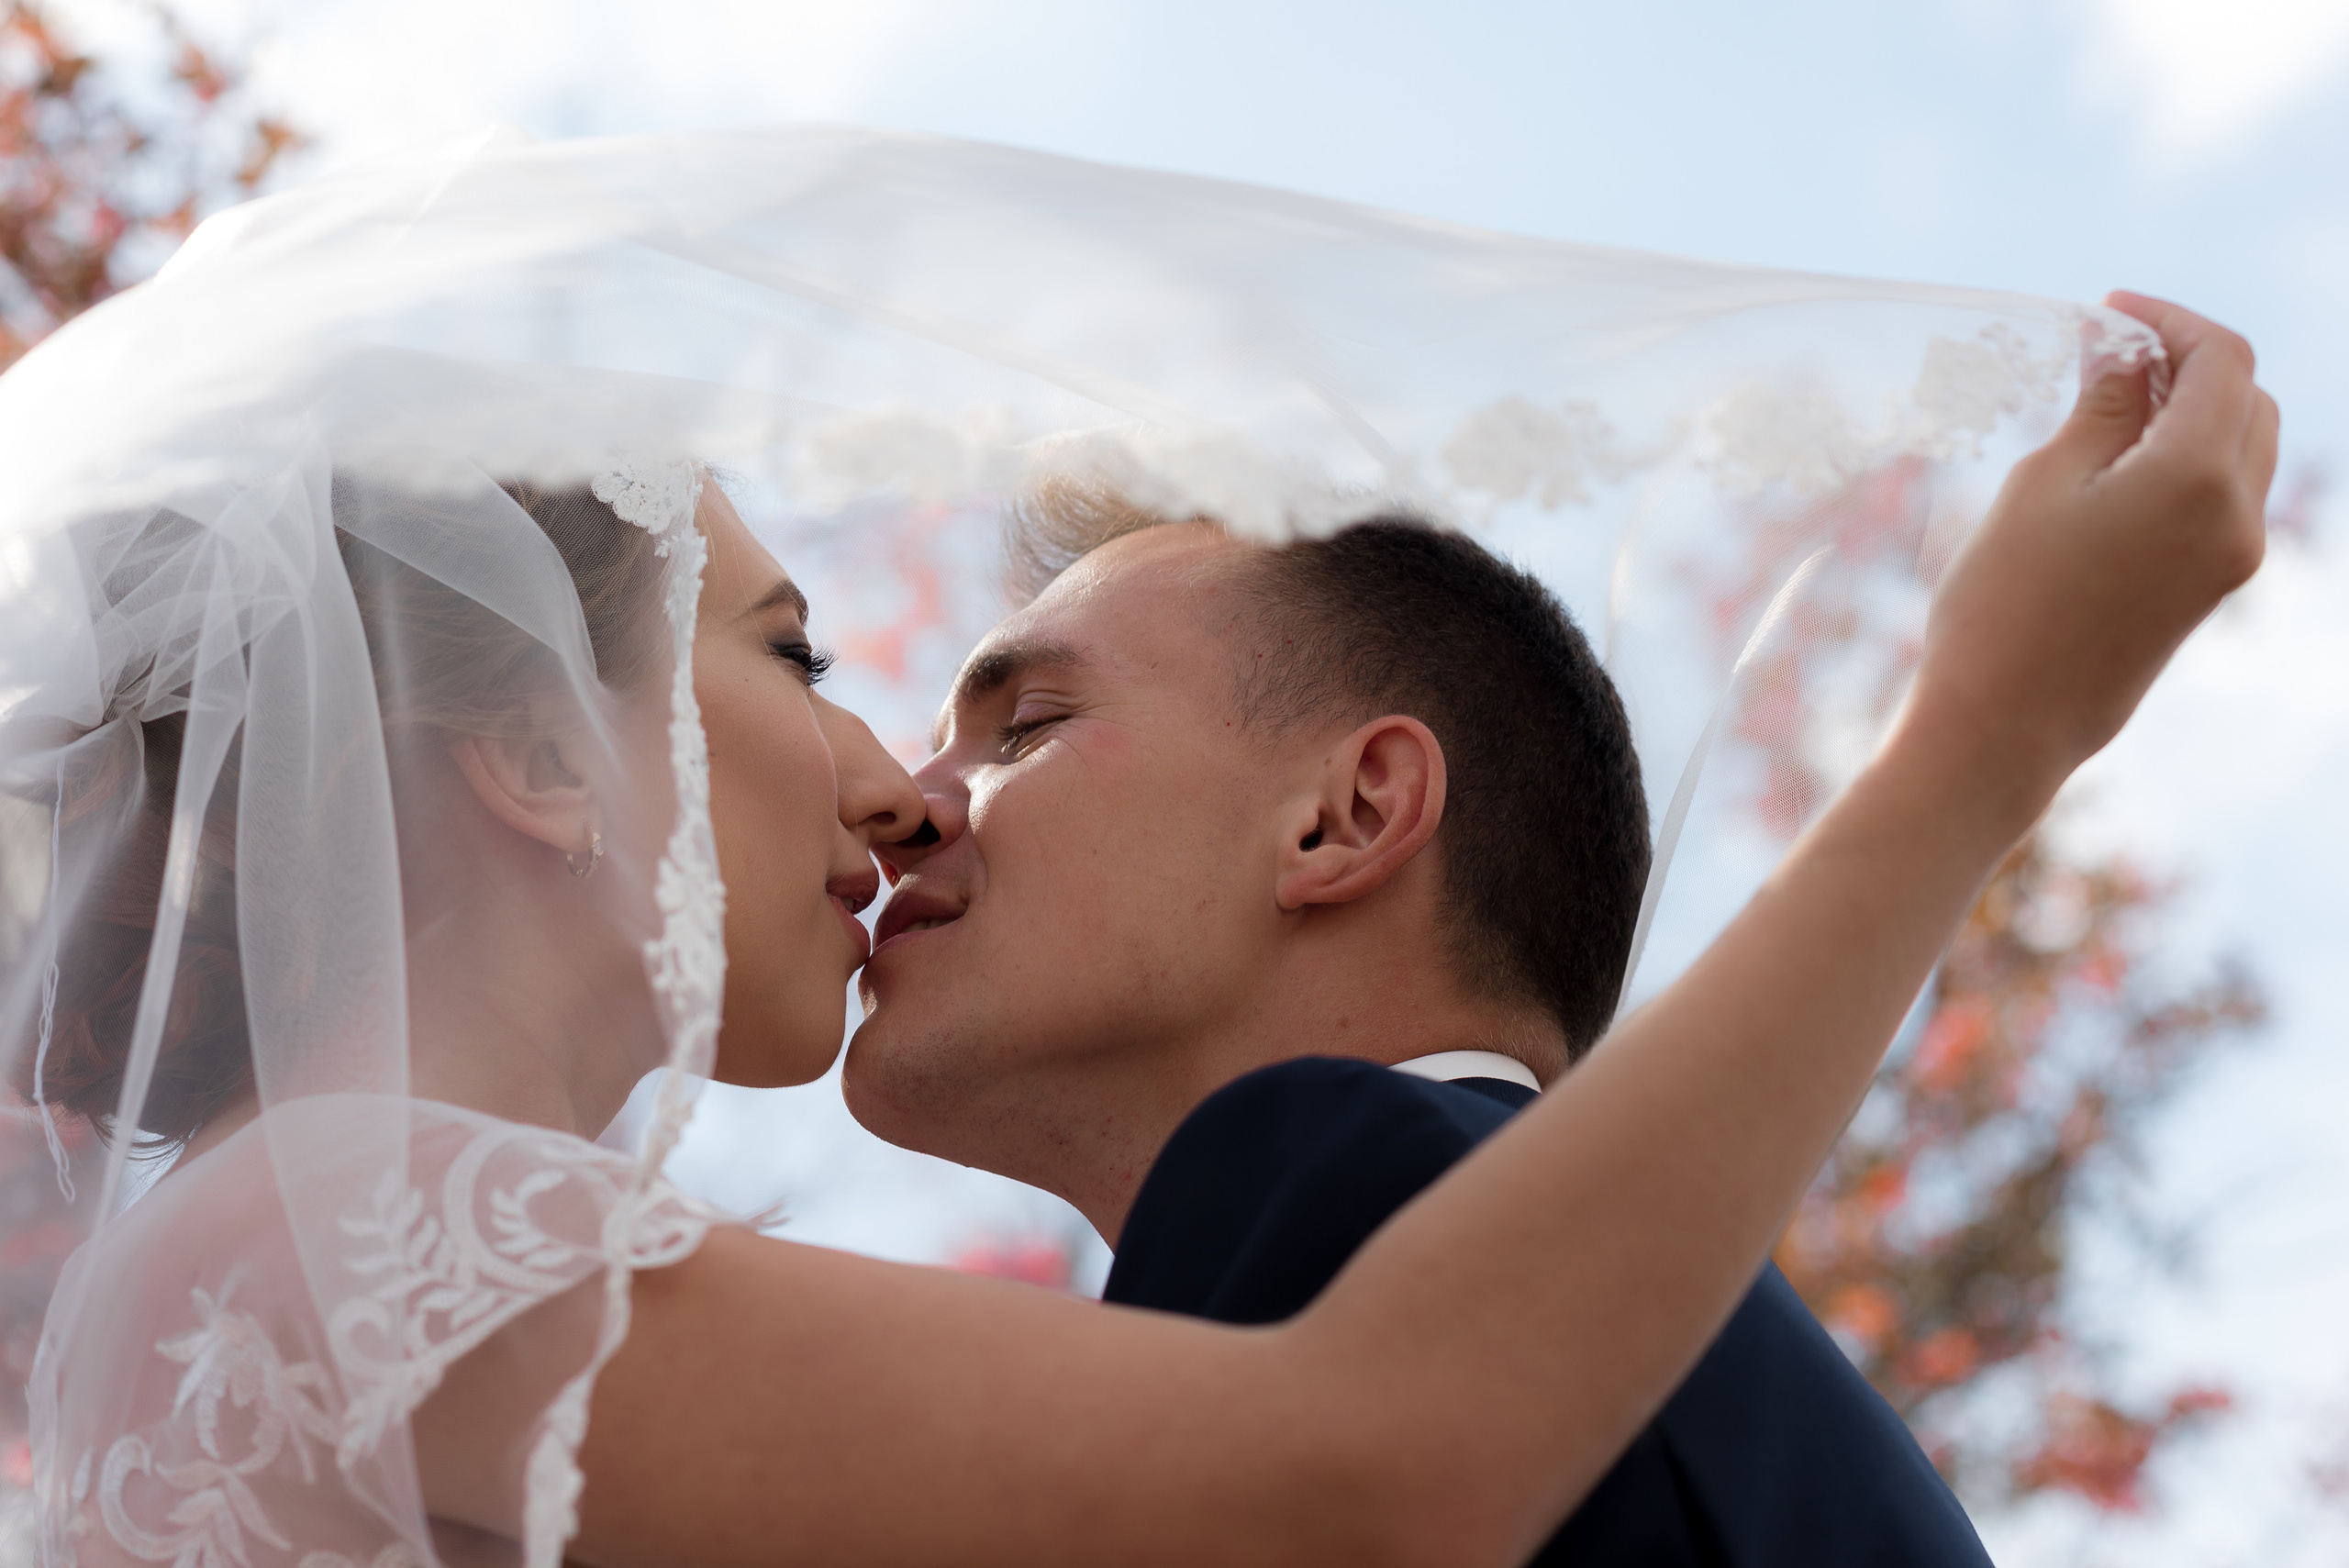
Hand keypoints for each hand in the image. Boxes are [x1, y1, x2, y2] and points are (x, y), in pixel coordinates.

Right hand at [1905, 292, 2277, 825]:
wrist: (2005, 722)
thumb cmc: (2005, 601)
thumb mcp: (2042, 484)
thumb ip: (2101, 410)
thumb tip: (2126, 355)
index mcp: (2197, 475)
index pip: (2220, 359)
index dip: (2168, 320)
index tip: (2109, 310)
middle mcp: (2237, 514)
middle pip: (2247, 399)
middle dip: (2189, 361)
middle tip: (2109, 352)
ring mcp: (2232, 557)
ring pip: (2245, 447)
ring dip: (2193, 409)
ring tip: (2111, 403)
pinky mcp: (2211, 589)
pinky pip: (2225, 496)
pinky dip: (2190, 458)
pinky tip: (2122, 462)